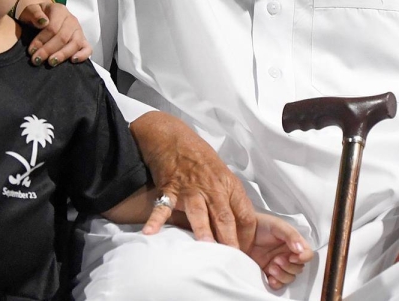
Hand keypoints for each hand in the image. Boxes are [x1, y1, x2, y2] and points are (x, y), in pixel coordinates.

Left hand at [15, 0, 91, 66]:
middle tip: (37, 60)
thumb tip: (42, 22)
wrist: (41, 17)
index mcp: (59, 10)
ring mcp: (78, 30)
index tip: (31, 50)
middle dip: (49, 50)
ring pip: (75, 43)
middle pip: (63, 37)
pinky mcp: (83, 40)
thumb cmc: (35, 16)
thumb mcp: (30, 10)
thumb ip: (34, 13)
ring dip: (63, 55)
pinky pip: (87, 48)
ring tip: (51, 62)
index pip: (53, 27)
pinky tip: (73, 61)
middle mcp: (71, 20)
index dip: (41, 40)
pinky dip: (82, 55)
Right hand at [133, 111, 257, 250]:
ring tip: (206, 248)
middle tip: (233, 260)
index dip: (247, 236)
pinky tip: (150, 233)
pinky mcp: (171, 188)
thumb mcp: (222, 175)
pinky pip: (164, 206)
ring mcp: (191, 189)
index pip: (246, 214)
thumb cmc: (200, 158)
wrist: (173, 138)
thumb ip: (229, 199)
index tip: (245, 252)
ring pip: (200, 213)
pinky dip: (156, 220)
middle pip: (226, 217)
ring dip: (203, 231)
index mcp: (229, 185)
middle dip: (230, 240)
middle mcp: (213, 188)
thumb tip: (238, 227)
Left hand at [246, 213, 313, 289]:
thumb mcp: (277, 225)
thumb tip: (301, 250)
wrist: (239, 231)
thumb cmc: (259, 225)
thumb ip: (291, 235)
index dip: (304, 258)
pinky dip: (276, 283)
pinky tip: (270, 278)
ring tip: (271, 266)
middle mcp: (287, 255)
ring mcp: (278, 265)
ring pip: (290, 277)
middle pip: (299, 268)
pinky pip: (278, 284)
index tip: (295, 257)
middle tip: (277, 259)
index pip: (307, 254)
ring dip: (283, 275)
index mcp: (293, 243)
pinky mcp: (268, 273)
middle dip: (290, 266)